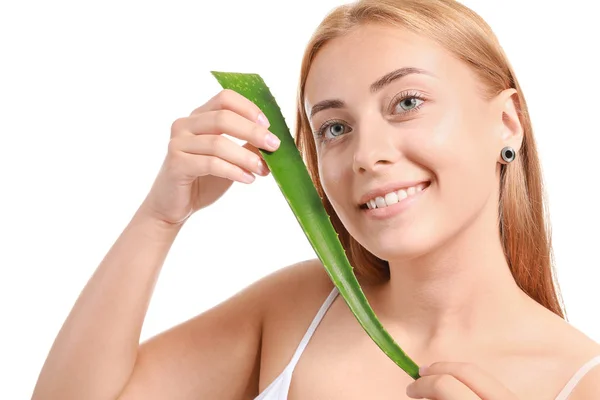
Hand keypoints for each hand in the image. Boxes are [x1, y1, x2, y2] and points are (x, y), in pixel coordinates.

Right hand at [140, 89, 280, 224]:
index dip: (248, 108)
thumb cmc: (203, 180)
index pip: (224, 99)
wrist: (174, 207)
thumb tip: (272, 139)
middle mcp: (184, 125)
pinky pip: (210, 163)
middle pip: (223, 118)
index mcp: (198, 117)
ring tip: (263, 170)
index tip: (268, 125)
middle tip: (274, 145)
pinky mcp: (176, 163)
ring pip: (218, 143)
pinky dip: (234, 171)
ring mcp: (178, 143)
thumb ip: (245, 145)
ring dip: (246, 157)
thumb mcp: (230, 159)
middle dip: (253, 131)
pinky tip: (248, 179)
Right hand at [406, 362, 518, 398]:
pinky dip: (471, 384)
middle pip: (467, 370)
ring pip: (481, 374)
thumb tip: (425, 393)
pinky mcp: (520, 398)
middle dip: (439, 369)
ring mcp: (516, 398)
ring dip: (455, 374)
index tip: (411, 390)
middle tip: (420, 376)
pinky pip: (492, 384)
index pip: (446, 385)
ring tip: (438, 382)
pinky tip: (460, 390)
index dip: (424, 385)